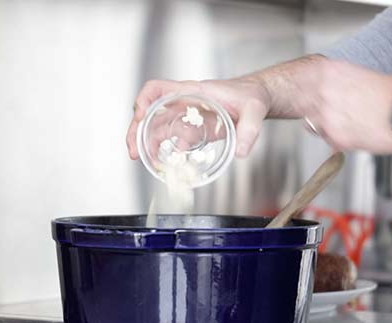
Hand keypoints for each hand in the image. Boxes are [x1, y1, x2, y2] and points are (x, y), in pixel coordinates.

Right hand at [126, 78, 270, 158]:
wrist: (257, 98)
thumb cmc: (251, 95)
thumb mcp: (254, 109)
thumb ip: (249, 129)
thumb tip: (241, 152)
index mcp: (193, 91)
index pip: (158, 88)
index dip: (144, 100)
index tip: (141, 116)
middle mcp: (184, 103)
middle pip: (150, 112)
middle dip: (137, 130)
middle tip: (134, 151)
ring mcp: (186, 117)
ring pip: (157, 127)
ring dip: (146, 143)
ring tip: (141, 159)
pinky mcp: (193, 129)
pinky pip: (173, 140)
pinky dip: (165, 152)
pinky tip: (166, 164)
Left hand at [287, 59, 391, 152]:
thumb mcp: (365, 76)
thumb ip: (342, 83)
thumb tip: (331, 91)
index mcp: (333, 72)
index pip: (303, 78)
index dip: (305, 87)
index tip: (306, 91)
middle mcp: (326, 91)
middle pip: (302, 101)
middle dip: (311, 107)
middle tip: (327, 112)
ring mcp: (328, 115)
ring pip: (310, 122)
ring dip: (321, 124)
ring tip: (343, 124)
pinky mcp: (335, 136)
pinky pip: (326, 139)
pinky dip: (336, 139)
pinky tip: (353, 134)